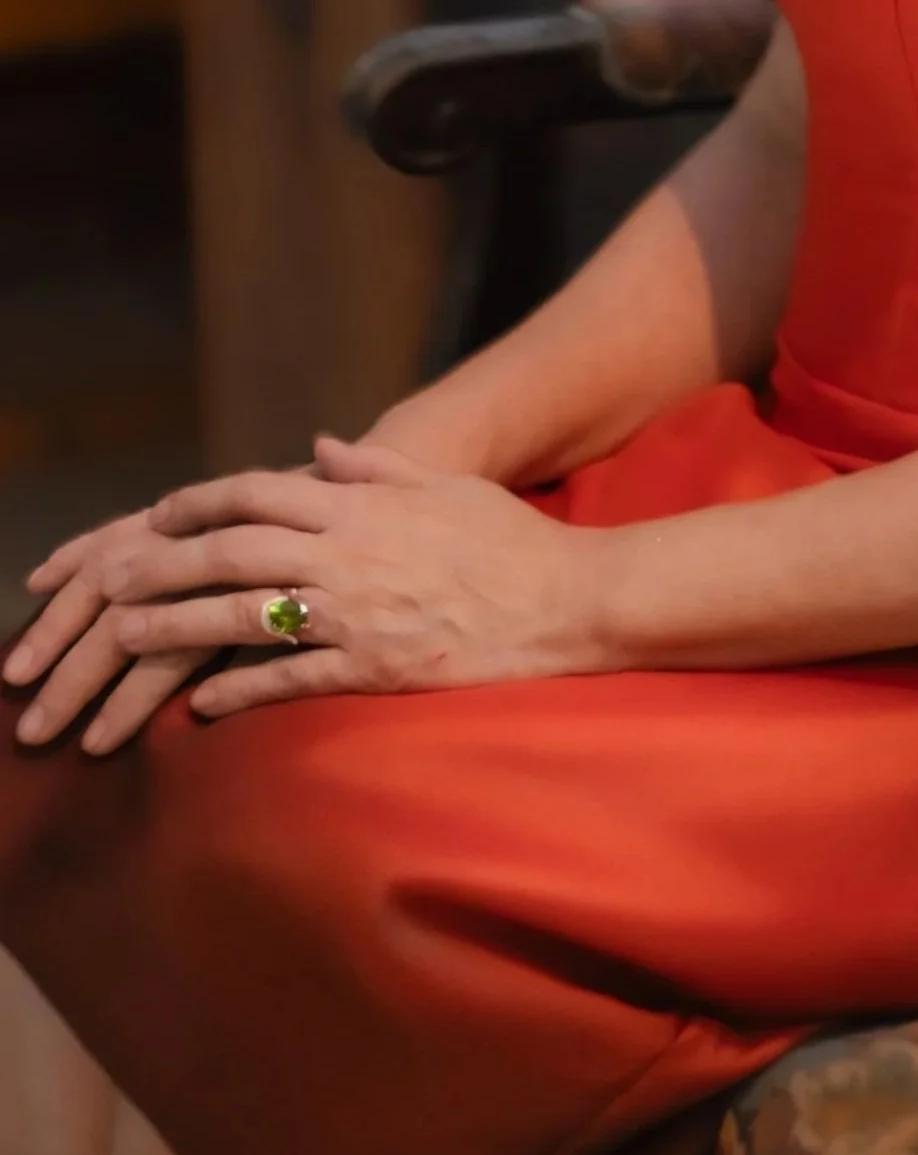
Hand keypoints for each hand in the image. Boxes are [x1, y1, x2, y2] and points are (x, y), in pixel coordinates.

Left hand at [10, 440, 611, 755]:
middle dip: (163, 563)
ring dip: (176, 628)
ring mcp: (357, 613)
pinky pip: (289, 681)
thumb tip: (317, 449)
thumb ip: (374, 467)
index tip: (161, 513)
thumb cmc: (510, 540)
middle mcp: (348, 554)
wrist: (567, 601)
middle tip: (115, 578)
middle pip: (231, 552)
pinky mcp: (373, 668)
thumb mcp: (445, 486)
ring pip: (243, 617)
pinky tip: (202, 705)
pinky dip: (239, 691)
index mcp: (362, 505)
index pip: (257, 493)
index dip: (199, 501)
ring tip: (127, 639)